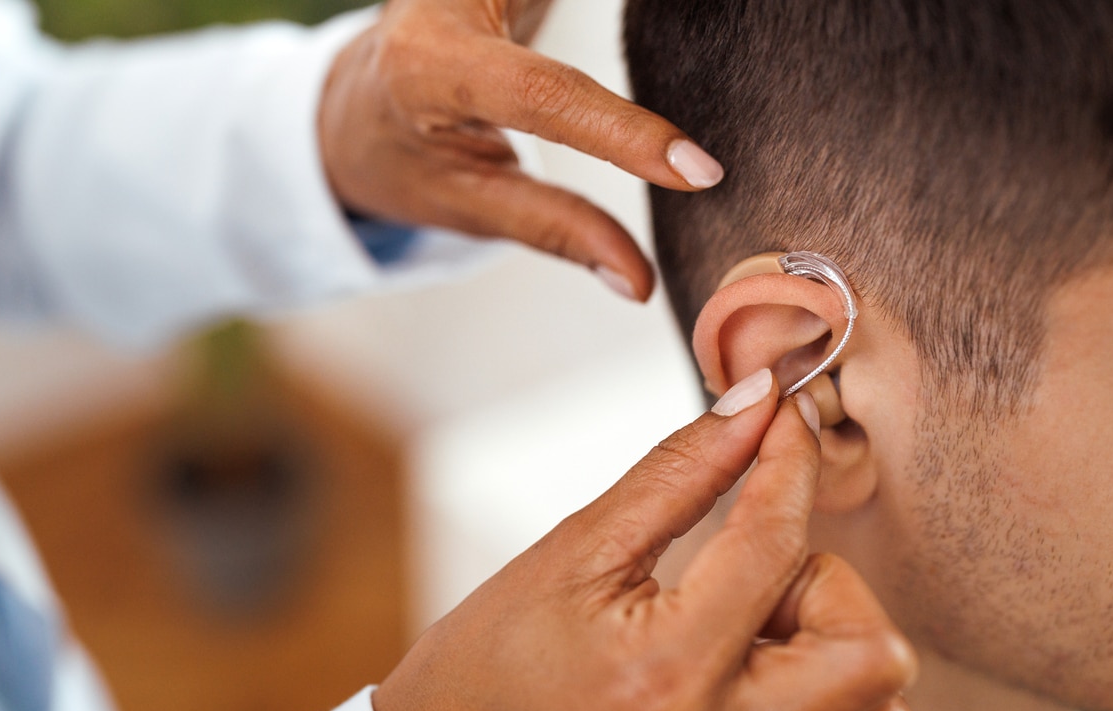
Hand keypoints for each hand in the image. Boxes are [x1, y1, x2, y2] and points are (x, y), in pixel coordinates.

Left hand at [317, 0, 724, 301]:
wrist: (356, 99)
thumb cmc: (404, 158)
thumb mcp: (465, 205)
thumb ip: (556, 233)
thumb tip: (639, 283)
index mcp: (429, 65)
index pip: (540, 94)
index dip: (624, 132)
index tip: (699, 172)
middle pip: (567, 9)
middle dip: (650, 24)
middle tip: (757, 48)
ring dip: (649, 16)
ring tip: (734, 34)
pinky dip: (631, 9)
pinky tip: (686, 24)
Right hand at [373, 378, 918, 710]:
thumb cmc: (488, 668)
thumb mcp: (572, 553)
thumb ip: (677, 473)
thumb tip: (754, 403)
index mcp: (665, 670)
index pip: (776, 541)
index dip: (787, 461)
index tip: (781, 425)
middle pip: (872, 653)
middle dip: (830, 588)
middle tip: (758, 580)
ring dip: (844, 663)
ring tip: (763, 645)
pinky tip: (783, 703)